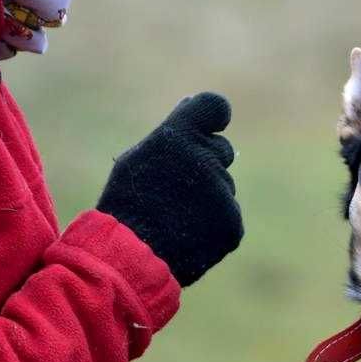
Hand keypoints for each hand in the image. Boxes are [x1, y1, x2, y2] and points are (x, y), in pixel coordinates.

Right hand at [96, 93, 243, 286]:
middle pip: (222, 150)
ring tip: (175, 216)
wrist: (130, 256)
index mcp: (179, 136)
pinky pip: (229, 215)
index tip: (212, 126)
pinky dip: (213, 224)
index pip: (215, 107)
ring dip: (206, 197)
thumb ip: (172, 133)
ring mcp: (223, 192)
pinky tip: (187, 234)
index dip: (214, 116)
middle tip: (176, 187)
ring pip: (223, 186)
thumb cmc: (128, 203)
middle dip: (206, 163)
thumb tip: (192, 104)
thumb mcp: (138, 159)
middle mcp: (206, 159)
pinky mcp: (233, 223)